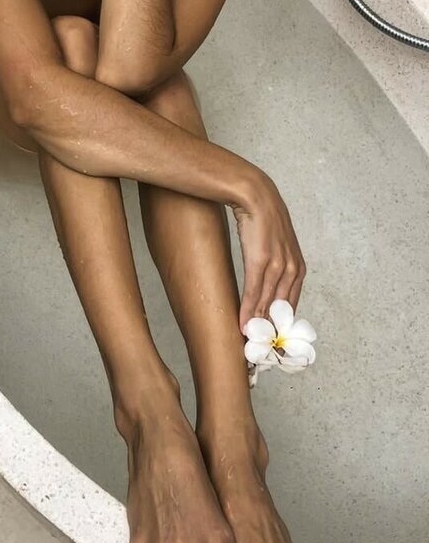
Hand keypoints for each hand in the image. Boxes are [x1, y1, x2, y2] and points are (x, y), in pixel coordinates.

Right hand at [228, 173, 306, 336]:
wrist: (254, 194)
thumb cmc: (261, 220)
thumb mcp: (273, 247)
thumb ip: (273, 268)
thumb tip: (262, 288)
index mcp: (298, 268)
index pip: (291, 304)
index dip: (281, 324)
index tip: (272, 340)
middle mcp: (293, 268)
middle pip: (281, 308)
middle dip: (271, 329)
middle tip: (260, 348)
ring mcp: (278, 264)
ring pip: (268, 302)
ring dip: (258, 323)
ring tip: (249, 340)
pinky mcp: (261, 259)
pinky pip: (255, 290)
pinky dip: (249, 308)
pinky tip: (243, 321)